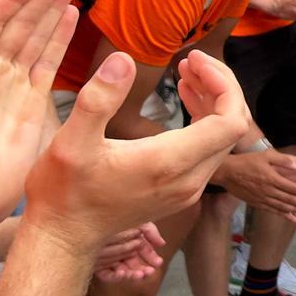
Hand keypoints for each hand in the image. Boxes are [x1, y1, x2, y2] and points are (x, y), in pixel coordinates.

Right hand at [22, 48, 249, 254]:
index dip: (224, 85)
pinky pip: (208, 149)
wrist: (64, 235)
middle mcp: (189, 180)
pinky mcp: (181, 191)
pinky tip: (184, 96)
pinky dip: (204, 120)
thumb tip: (123, 60)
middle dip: (220, 87)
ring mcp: (188, 189)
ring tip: (187, 71)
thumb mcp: (70, 141)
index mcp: (170, 163)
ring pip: (222, 138)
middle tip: (191, 60)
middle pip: (232, 126)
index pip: (230, 122)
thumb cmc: (63, 191)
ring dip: (213, 101)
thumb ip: (98, 100)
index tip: (194, 60)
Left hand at [93, 223, 166, 282]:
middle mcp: (120, 249)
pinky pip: (107, 274)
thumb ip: (151, 231)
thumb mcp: (137, 220)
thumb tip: (162, 244)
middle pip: (134, 264)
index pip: (144, 252)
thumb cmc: (114, 216)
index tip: (158, 263)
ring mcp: (109, 258)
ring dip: (132, 275)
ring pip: (123, 271)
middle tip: (149, 272)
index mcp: (131, 239)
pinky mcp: (97, 265)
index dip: (151, 258)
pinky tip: (122, 273)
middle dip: (143, 270)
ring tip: (139, 275)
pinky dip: (115, 277)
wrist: (91, 216)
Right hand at [215, 148, 295, 225]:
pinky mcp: (257, 203)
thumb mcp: (266, 156)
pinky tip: (292, 218)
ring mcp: (262, 199)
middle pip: (289, 200)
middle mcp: (268, 191)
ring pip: (282, 207)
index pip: (292, 188)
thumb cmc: (247, 161)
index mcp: (272, 179)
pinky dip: (284, 215)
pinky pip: (273, 210)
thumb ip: (283, 160)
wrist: (227, 173)